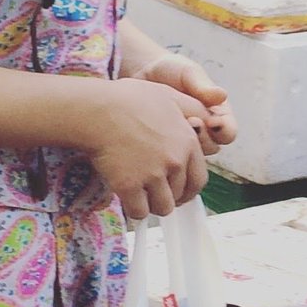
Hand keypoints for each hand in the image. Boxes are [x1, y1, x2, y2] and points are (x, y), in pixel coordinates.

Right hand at [88, 78, 213, 219]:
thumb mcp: (169, 95)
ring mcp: (153, 175)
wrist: (97, 110)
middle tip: (156, 193)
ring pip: (163, 208)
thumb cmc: (129, 99)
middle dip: (170, 197)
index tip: (178, 190)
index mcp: (187, 142)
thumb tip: (209, 118)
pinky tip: (127, 197)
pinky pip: (139, 212)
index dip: (188, 188)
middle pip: (182, 195)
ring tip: (141, 195)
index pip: (199, 179)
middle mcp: (174, 160)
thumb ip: (192, 108)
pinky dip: (134, 209)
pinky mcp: (130, 186)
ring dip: (153, 205)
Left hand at [127, 53, 236, 153]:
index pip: (229, 131)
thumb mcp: (188, 73)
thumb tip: (222, 95)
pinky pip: (172, 154)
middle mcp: (205, 129)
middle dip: (204, 138)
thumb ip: (203, 86)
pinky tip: (159, 132)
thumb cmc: (171, 69)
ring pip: (193, 155)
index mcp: (218, 113)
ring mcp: (186, 138)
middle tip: (192, 123)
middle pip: (213, 146)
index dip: (224, 130)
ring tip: (174, 126)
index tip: (212, 121)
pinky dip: (168, 147)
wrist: (143, 72)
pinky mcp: (167, 144)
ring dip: (187, 144)